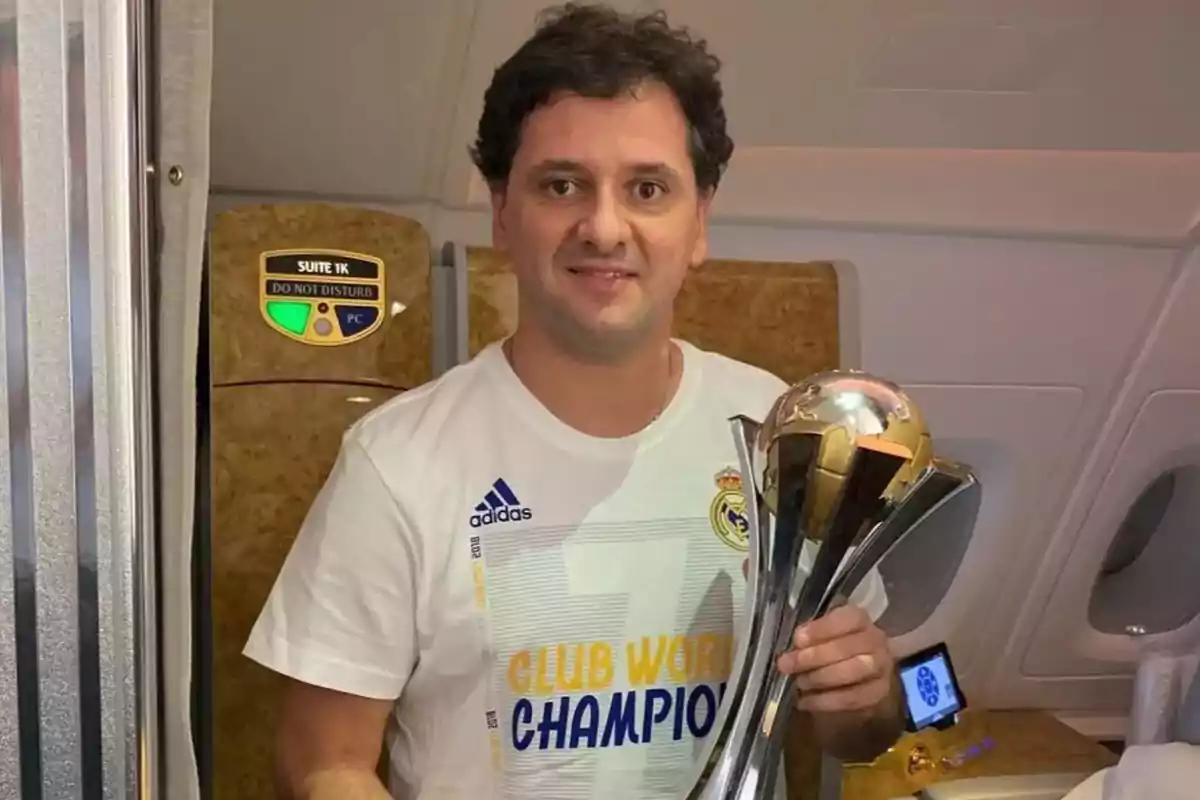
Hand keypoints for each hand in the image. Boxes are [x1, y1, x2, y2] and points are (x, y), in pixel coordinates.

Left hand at [776, 604, 894, 713]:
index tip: (797, 639)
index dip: (822, 628)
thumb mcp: (819, 637)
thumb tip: (797, 642)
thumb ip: (809, 637)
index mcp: (860, 620)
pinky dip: (825, 701)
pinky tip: (805, 701)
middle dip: (814, 657)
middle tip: (787, 664)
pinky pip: (852, 699)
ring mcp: (881, 669)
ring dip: (820, 678)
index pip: (849, 619)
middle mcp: (877, 641)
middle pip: (849, 647)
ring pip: (853, 672)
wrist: (851, 681)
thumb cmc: (828, 651)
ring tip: (799, 682)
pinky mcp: (878, 694)